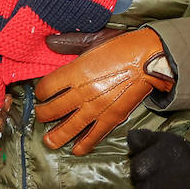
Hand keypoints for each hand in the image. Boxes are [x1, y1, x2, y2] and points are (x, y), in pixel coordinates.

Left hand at [35, 27, 173, 155]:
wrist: (149, 60)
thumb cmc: (122, 46)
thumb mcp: (94, 39)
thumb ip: (69, 43)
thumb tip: (49, 42)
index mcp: (75, 72)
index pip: (46, 88)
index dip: (39, 92)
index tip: (41, 94)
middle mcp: (82, 93)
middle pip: (51, 111)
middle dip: (42, 115)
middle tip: (41, 116)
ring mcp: (95, 109)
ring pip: (67, 129)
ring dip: (55, 137)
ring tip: (49, 140)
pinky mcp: (110, 119)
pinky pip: (91, 138)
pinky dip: (81, 146)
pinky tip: (75, 149)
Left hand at [128, 128, 189, 188]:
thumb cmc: (180, 155)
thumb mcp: (163, 140)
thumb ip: (142, 138)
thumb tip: (130, 136)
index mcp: (168, 155)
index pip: (137, 169)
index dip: (139, 170)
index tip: (148, 169)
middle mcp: (176, 176)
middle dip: (147, 188)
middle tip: (158, 183)